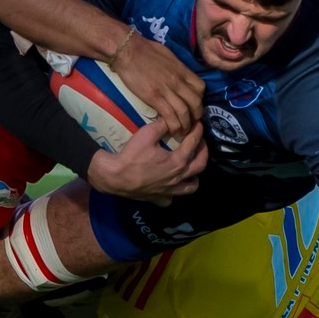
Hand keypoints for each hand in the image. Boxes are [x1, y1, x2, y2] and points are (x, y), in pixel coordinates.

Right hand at [86, 123, 205, 203]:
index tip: (199, 124)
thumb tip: (171, 119)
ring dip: (195, 176)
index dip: (197, 132)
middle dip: (203, 152)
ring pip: (190, 187)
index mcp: (177, 162)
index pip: (193, 144)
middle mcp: (177, 178)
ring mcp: (169, 191)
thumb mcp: (147, 133)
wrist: (115, 176)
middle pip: (200, 166)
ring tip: (191, 167)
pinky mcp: (158, 198)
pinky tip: (170, 186)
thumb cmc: (131, 155)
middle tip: (201, 142)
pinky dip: (174, 193)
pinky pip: (171, 198)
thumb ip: (162, 125)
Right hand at [107, 36, 203, 136]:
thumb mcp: (169, 55)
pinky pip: (169, 116)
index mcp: (182, 70)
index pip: (200, 88)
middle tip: (191, 123)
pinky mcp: (154, 98)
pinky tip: (172, 131)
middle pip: (195, 103)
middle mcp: (178, 81)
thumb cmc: (146, 49)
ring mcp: (167, 90)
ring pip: (184, 112)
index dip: (200, 99)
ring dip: (185, 125)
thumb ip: (177, 68)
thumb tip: (181, 75)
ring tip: (182, 132)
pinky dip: (173, 126)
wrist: (128, 51)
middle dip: (196, 116)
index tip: (194, 106)